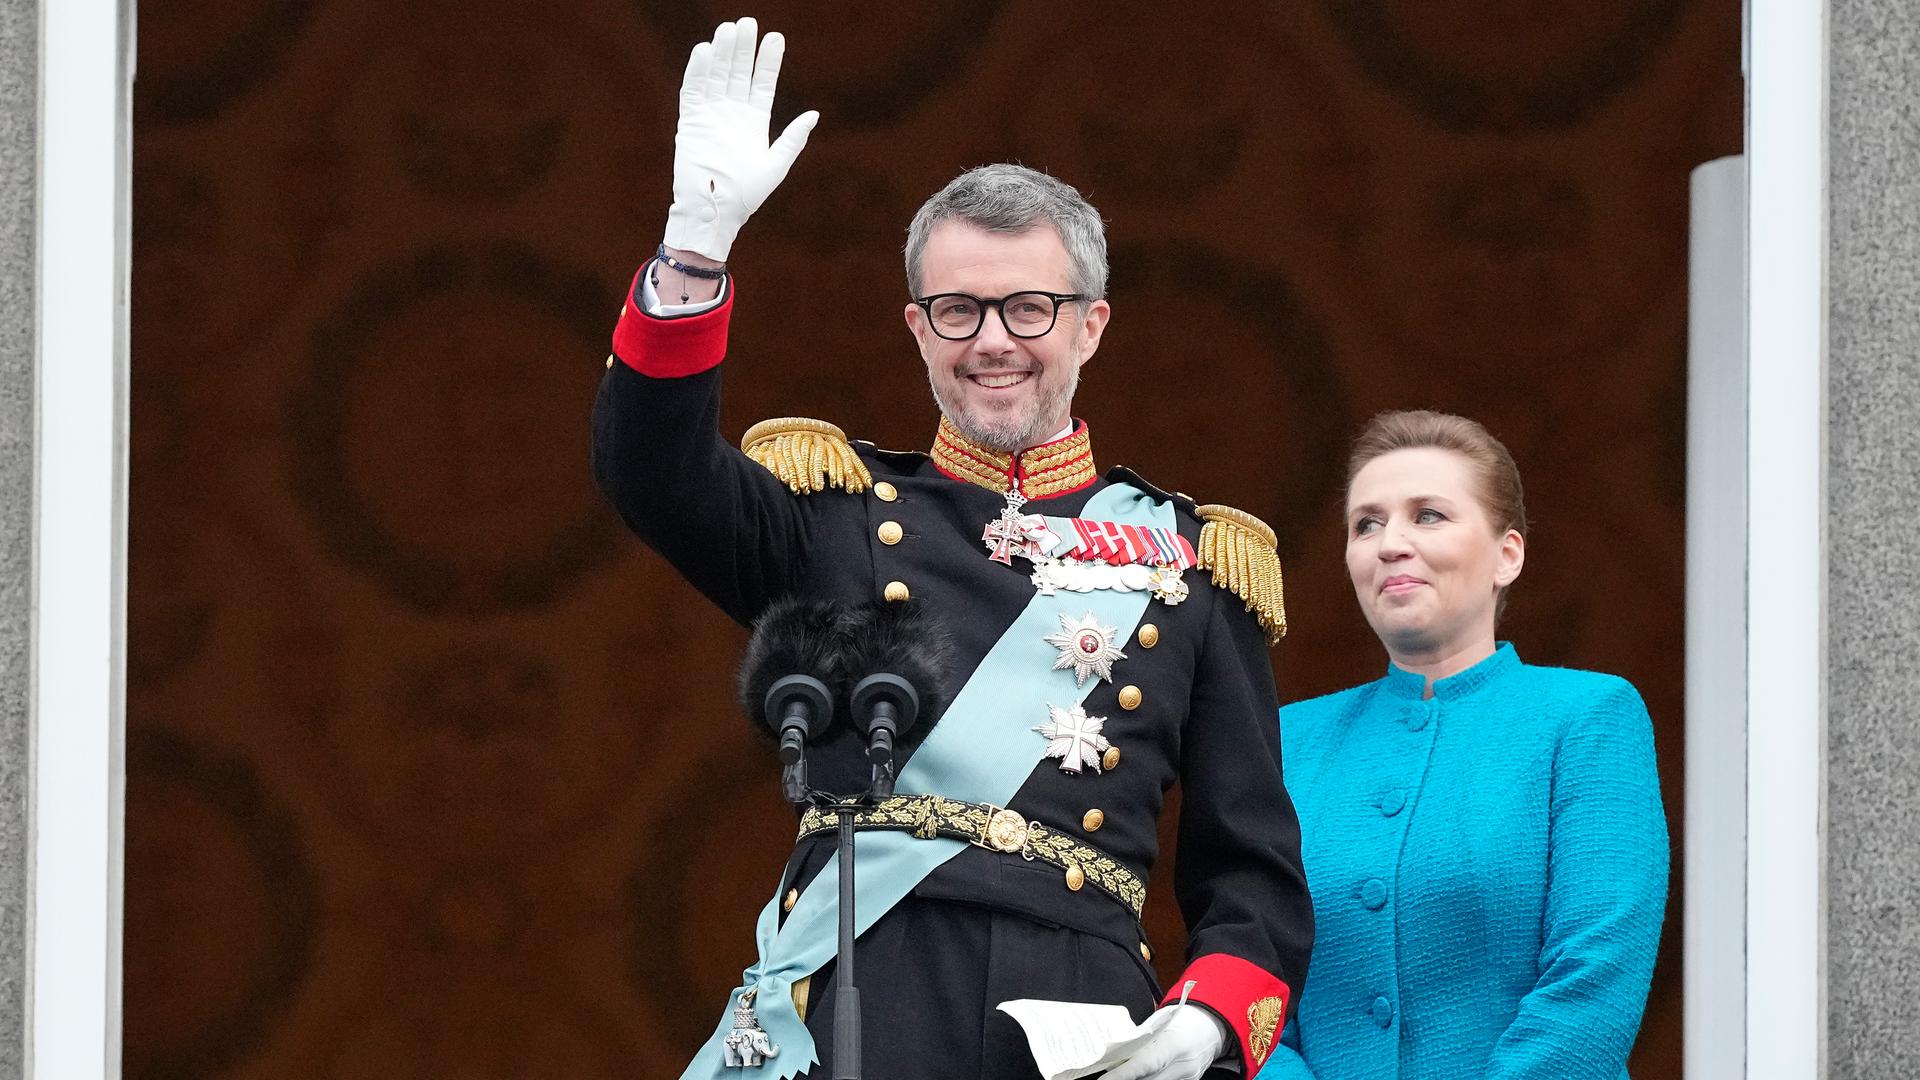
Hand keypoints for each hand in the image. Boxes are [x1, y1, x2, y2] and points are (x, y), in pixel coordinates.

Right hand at [663, 18, 818, 261]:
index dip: (768, 61)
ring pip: (717, 76)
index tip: (775, 37)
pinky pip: (693, 90)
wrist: (715, 212)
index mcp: (754, 122)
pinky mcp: (690, 121)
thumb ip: (793, 139)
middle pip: (739, 73)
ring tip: (729, 29)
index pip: (762, 83)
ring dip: (722, 53)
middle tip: (749, 22)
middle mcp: (732, 114)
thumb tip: (814, 114)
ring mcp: (710, 115)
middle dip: (744, 49)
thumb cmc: (746, 195)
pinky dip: (698, 71)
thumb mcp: (776, 165)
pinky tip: (706, 50)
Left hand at [1101, 1005, 1229, 1079]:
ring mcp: (1188, 1077)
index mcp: (1175, 1043)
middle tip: (1106, 1078)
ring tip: (1117, 1075)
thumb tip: (1113, 1051)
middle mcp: (1184, 1065)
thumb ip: (1140, 1038)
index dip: (1123, 1074)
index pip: (1146, 1063)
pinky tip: (1137, 1076)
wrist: (1211, 1026)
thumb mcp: (1159, 1023)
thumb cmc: (1180, 1019)